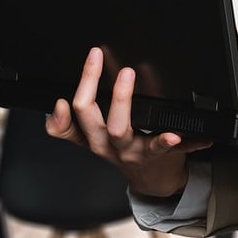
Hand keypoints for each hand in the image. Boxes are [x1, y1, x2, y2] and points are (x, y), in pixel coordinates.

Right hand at [45, 47, 211, 196]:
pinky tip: (177, 133)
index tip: (61, 98)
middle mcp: (106, 145)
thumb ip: (91, 109)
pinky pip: (160, 147)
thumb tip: (91, 78)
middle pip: (88, 117)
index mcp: (92, 137)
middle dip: (90, 84)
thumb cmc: (127, 152)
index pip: (68, 124)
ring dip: (121, 99)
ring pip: (117, 129)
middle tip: (96, 57)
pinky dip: (169, 140)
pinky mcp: (153, 155)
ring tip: (128, 74)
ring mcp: (129, 151)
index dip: (59, 114)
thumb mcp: (100, 135)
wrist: (153, 180)